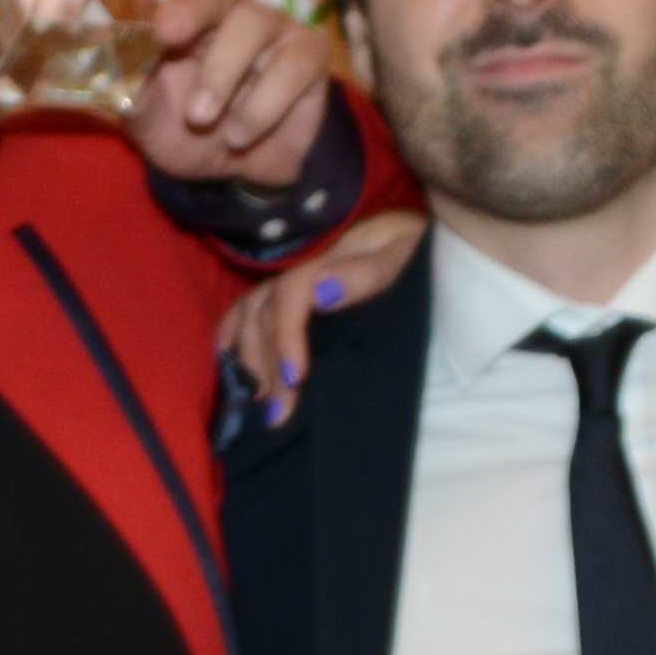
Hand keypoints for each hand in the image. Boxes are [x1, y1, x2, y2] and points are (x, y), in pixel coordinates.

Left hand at [131, 0, 343, 184]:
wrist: (236, 174)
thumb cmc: (186, 130)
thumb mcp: (145, 115)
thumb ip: (125, 87)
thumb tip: (96, 69)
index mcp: (184, 9)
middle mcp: (229, 9)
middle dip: (189, 6)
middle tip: (167, 33)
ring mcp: (272, 28)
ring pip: (253, 24)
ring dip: (221, 74)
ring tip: (200, 118)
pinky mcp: (308, 54)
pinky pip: (291, 66)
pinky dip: (262, 105)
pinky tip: (238, 134)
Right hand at [213, 203, 435, 424]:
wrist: (428, 240)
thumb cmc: (423, 256)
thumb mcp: (406, 257)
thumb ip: (368, 274)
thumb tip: (322, 293)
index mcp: (333, 255)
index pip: (291, 291)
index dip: (286, 335)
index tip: (295, 379)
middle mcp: (303, 265)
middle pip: (265, 309)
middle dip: (267, 364)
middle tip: (278, 414)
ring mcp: (295, 277)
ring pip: (250, 311)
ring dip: (249, 357)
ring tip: (258, 400)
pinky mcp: (296, 291)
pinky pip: (249, 307)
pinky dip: (232, 332)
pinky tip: (226, 359)